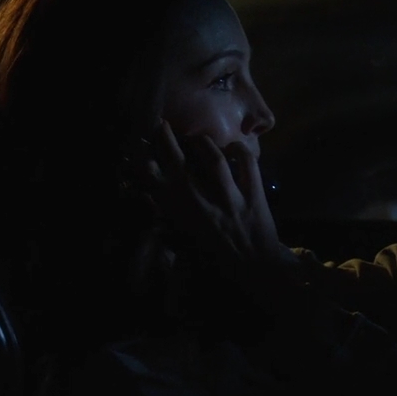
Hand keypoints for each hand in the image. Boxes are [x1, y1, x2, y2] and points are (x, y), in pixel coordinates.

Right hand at [144, 120, 290, 293]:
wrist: (257, 271)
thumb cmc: (220, 262)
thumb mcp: (189, 248)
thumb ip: (172, 229)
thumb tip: (155, 213)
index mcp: (185, 219)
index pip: (157, 185)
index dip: (145, 163)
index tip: (139, 148)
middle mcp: (203, 204)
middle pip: (180, 164)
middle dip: (167, 141)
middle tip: (162, 124)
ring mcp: (230, 198)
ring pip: (213, 158)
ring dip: (202, 143)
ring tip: (197, 138)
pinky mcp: (254, 194)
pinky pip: (248, 164)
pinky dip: (240, 151)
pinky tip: (233, 147)